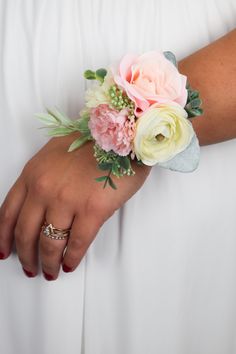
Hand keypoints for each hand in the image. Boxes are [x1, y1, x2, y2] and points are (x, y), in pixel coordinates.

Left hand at [0, 134, 150, 279]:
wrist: (123, 135)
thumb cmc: (93, 142)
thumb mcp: (55, 152)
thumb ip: (42, 177)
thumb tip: (40, 204)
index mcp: (33, 174)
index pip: (9, 213)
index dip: (4, 237)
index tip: (5, 251)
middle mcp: (44, 189)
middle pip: (26, 233)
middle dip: (26, 256)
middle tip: (29, 268)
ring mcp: (67, 200)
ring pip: (50, 243)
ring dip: (48, 263)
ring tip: (50, 271)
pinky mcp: (92, 211)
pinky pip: (77, 243)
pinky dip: (72, 258)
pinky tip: (70, 265)